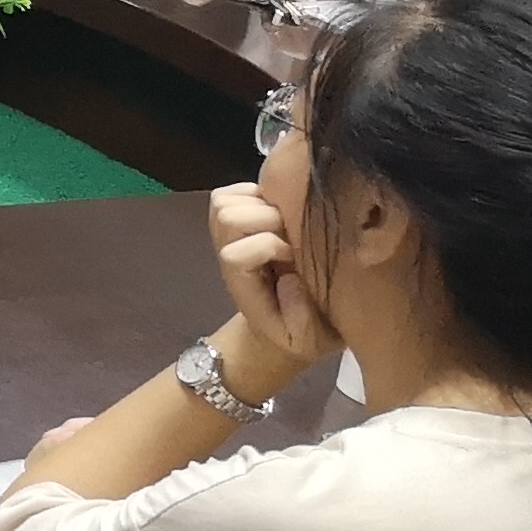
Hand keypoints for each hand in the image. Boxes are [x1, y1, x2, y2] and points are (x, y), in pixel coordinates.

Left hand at [208, 188, 328, 380]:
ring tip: (288, 222)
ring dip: (260, 204)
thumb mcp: (306, 339)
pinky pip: (234, 190)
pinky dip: (257, 192)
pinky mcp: (239, 216)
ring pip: (225, 201)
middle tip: (294, 235)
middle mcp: (228, 253)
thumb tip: (290, 278)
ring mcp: (228, 233)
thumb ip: (300, 317)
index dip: (267, 248)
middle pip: (227, 218)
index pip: (234, 254)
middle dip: (266, 220)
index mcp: (241, 283)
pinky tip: (282, 211)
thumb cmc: (297, 333)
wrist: (282, 323)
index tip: (296, 258)